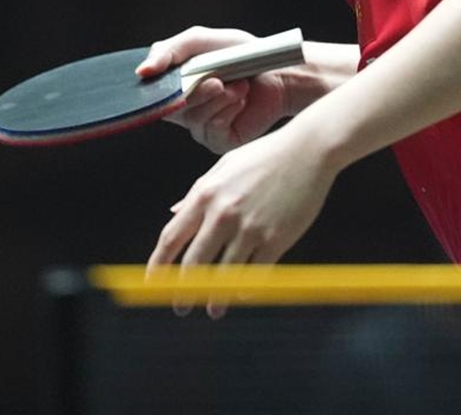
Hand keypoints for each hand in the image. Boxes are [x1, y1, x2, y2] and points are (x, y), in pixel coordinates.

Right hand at [137, 26, 290, 154]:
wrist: (277, 72)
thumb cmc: (239, 54)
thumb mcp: (199, 41)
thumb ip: (168, 51)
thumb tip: (142, 71)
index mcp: (174, 86)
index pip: (149, 95)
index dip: (153, 91)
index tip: (164, 81)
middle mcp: (184, 110)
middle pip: (171, 108)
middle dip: (195, 91)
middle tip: (217, 80)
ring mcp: (201, 127)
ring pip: (194, 119)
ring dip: (218, 98)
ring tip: (238, 85)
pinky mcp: (219, 141)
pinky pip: (213, 130)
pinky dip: (228, 110)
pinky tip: (241, 101)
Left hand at [146, 116, 337, 316]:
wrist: (307, 150)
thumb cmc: (264, 156)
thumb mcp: (224, 167)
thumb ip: (197, 192)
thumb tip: (174, 213)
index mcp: (205, 194)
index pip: (171, 238)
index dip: (158, 265)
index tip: (152, 282)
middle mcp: (223, 213)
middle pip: (193, 265)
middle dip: (183, 291)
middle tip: (181, 306)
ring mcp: (249, 228)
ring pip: (224, 277)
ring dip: (215, 299)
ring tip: (213, 309)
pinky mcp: (275, 240)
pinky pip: (255, 275)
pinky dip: (246, 290)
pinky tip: (242, 296)